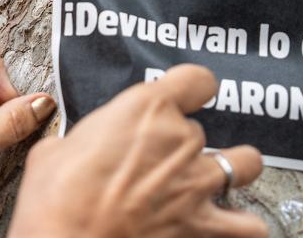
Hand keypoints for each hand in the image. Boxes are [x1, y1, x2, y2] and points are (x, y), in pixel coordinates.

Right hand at [9, 65, 266, 237]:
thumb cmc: (54, 198)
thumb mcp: (55, 150)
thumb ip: (84, 140)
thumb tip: (77, 150)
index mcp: (146, 107)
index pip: (197, 79)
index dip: (193, 88)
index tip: (186, 96)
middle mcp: (180, 138)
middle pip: (201, 129)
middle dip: (183, 144)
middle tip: (157, 160)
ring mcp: (197, 183)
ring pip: (246, 162)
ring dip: (233, 168)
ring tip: (216, 177)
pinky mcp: (203, 226)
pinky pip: (248, 224)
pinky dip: (243, 223)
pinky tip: (230, 222)